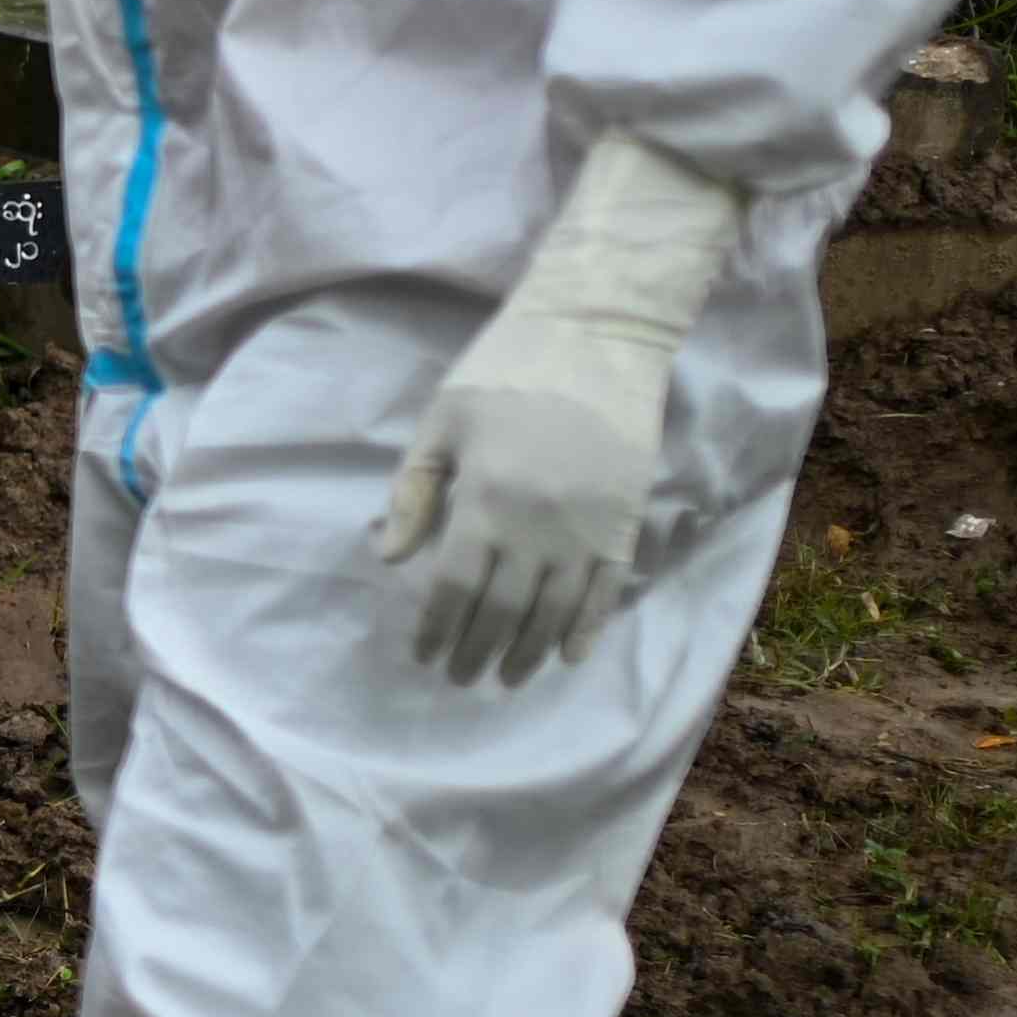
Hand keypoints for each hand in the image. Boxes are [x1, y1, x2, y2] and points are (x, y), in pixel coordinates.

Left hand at [372, 133, 746, 684]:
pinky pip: (607, 589)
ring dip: (527, 651)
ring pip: (555, 610)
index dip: (436, 629)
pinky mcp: (627, 520)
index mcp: (487, 500)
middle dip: (477, 650)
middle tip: (459, 678)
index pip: (453, 587)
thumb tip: (389, 558)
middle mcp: (539, 525)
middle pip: (502, 609)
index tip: (423, 655)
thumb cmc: (504, 372)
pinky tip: (566, 654)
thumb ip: (415, 494)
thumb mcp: (440, 423)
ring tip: (505, 677)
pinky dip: (586, 628)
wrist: (597, 338)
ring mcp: (588, 527)